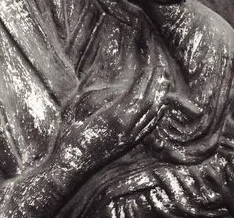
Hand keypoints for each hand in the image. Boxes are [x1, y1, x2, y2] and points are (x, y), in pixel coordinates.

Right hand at [52, 65, 172, 175]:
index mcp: (112, 117)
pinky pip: (149, 127)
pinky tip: (161, 107)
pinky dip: (157, 114)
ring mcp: (129, 137)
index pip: (136, 94)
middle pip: (148, 103)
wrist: (69, 167)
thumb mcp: (74, 108)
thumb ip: (90, 92)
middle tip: (162, 69)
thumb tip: (104, 79)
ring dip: (160, 97)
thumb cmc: (68, 136)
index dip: (145, 80)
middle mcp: (125, 128)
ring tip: (165, 83)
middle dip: (156, 85)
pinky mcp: (129, 144)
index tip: (151, 66)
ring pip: (152, 115)